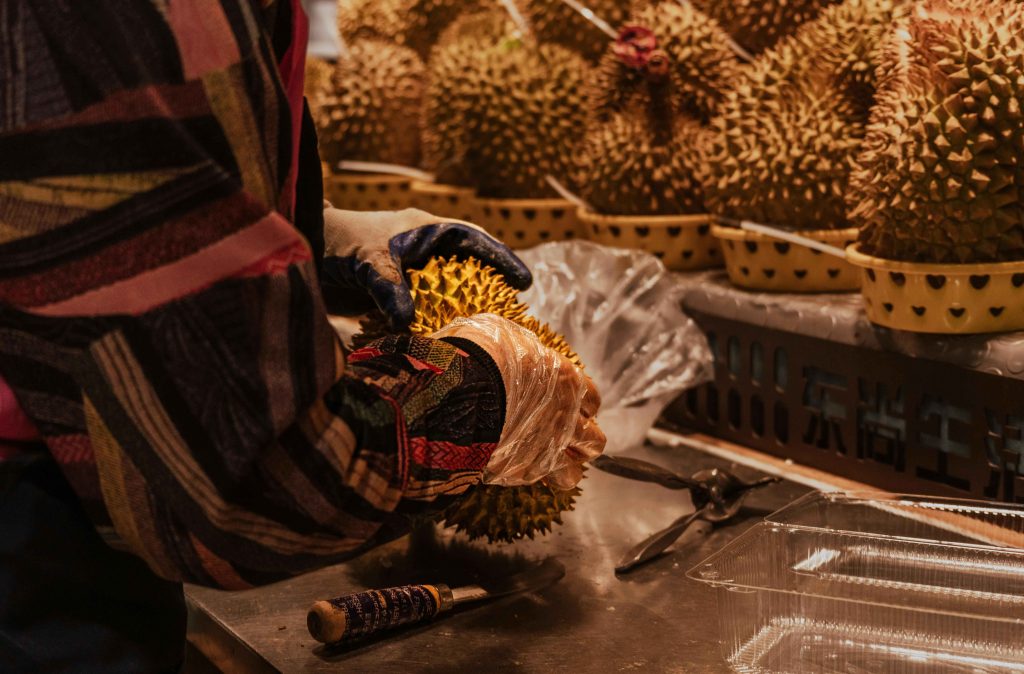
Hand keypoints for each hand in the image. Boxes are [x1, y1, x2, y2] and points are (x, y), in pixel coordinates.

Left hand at [320, 206, 531, 329]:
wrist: (301, 251)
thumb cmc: (337, 243)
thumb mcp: (366, 259)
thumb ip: (389, 286)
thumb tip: (408, 322)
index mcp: (425, 232)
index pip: (474, 240)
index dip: (501, 259)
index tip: (524, 282)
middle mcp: (424, 254)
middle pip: (469, 273)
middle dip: (490, 294)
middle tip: (513, 319)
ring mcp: (411, 279)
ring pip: (448, 298)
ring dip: (464, 317)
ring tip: (488, 340)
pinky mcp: (395, 301)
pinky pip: (424, 317)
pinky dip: (435, 331)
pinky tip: (447, 350)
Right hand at [431, 314, 605, 489]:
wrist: (460, 388)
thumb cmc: (480, 353)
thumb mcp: (502, 332)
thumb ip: (519, 346)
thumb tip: (514, 346)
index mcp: (566, 382)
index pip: (592, 400)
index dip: (581, 404)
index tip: (568, 405)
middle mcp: (565, 419)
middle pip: (594, 442)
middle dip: (581, 442)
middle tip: (562, 439)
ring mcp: (545, 449)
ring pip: (572, 474)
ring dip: (561, 469)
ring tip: (543, 462)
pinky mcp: (519, 472)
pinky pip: (532, 481)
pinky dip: (523, 475)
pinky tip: (509, 465)